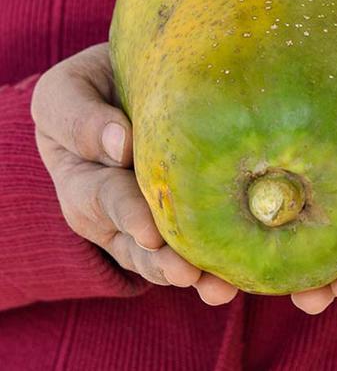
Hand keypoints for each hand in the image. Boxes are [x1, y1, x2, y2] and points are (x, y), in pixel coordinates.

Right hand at [31, 42, 237, 305]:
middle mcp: (104, 207)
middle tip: (187, 272)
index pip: (99, 195)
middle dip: (161, 258)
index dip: (126, 213)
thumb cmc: (94, 87)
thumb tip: (117, 143)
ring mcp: (135, 217)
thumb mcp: (68, 91)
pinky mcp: (165, 222)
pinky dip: (206, 269)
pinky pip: (180, 250)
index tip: (150, 230)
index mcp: (76, 174)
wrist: (118, 91)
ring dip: (187, 271)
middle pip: (132, 239)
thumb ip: (78, 116)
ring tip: (216, 288)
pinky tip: (228, 283)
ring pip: (157, 255)